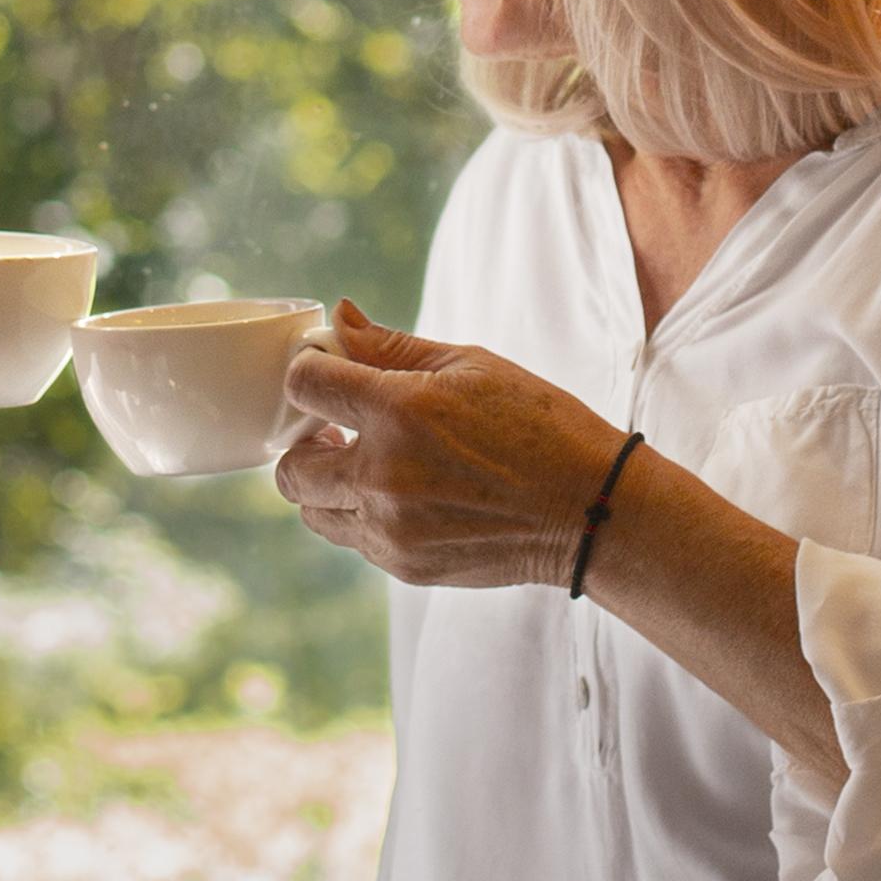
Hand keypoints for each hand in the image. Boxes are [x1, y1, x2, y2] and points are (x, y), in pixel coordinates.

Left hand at [275, 302, 620, 589]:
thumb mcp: (470, 366)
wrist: (591, 510)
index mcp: (399, 412)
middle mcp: (383, 475)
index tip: (328, 375)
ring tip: (369, 464)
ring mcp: (391, 528)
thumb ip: (390, 345)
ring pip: (312, 510)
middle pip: (290, 466)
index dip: (309, 373)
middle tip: (338, 430)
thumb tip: (338, 316)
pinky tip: (402, 495)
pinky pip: (352, 539)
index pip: (304, 385)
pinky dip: (361, 516)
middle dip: (305, 441)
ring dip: (326, 484)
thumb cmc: (538, 425)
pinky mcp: (404, 565)